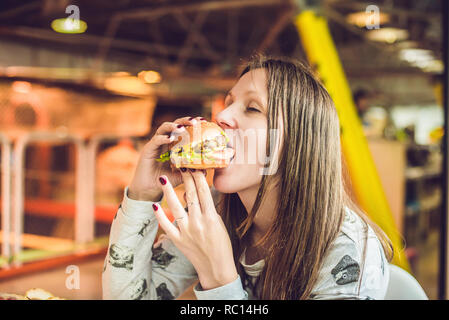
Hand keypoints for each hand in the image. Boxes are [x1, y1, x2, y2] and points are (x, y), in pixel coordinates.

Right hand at [128, 116, 205, 201]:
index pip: (184, 130)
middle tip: (195, 121)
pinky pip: (155, 140)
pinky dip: (163, 138)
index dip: (192, 124)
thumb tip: (206, 170)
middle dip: (185, 120)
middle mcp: (165, 142)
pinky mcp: (147, 149)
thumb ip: (192, 172)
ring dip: (173, 126)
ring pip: (164, 128)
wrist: (149, 191)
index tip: (204, 121)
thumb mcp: (182, 176)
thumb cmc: (165, 181)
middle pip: (174, 125)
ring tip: (182, 128)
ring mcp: (156, 144)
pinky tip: (170, 139)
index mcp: (174, 145)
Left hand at [152, 169, 237, 289]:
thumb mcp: (219, 224)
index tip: (194, 166)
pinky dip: (160, 216)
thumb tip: (198, 193)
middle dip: (185, 179)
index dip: (198, 178)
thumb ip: (209, 209)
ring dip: (168, 192)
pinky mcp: (178, 240)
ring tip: (162, 179)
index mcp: (211, 218)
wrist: (216, 268)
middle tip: (180, 165)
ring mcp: (187, 231)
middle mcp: (198, 223)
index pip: (204, 192)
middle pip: (191, 196)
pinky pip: (167, 226)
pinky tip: (154, 206)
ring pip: (176, 207)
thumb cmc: (221, 245)